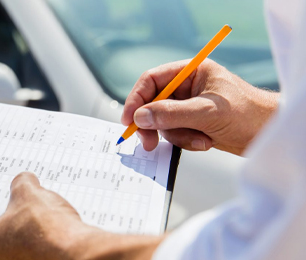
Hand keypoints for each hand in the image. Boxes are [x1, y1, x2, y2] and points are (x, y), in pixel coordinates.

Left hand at [0, 172, 161, 259]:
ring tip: (40, 215)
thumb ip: (21, 184)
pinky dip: (42, 244)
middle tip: (18, 204)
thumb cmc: (46, 230)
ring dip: (27, 233)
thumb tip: (24, 181)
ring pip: (18, 248)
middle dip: (9, 221)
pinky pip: (36, 254)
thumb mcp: (29, 194)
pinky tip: (54, 230)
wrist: (79, 254)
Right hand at [122, 59, 278, 154]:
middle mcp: (188, 86)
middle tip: (148, 142)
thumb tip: (140, 117)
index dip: (137, 99)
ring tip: (200, 139)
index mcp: (192, 72)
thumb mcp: (207, 112)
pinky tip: (206, 141)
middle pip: (153, 103)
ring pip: (163, 122)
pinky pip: (175, 133)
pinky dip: (186, 141)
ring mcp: (190, 106)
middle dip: (154, 124)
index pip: (152, 80)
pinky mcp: (193, 123)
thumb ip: (171, 113)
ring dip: (177, 135)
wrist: (270, 134)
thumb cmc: (248, 114)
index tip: (129, 120)